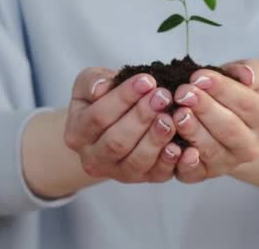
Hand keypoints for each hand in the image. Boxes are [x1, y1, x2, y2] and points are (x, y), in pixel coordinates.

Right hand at [64, 68, 182, 182]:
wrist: (113, 123)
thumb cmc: (103, 98)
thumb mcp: (91, 83)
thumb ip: (92, 81)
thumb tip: (101, 88)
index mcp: (77, 134)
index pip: (99, 117)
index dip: (123, 98)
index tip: (147, 80)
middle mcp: (94, 159)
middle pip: (117, 142)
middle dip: (142, 117)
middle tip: (163, 96)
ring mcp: (119, 173)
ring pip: (137, 160)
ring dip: (156, 138)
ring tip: (171, 117)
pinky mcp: (144, 178)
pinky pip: (157, 174)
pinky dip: (171, 161)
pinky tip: (182, 146)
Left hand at [171, 59, 258, 182]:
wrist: (235, 126)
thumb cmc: (241, 95)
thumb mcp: (256, 77)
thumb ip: (253, 71)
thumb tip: (245, 76)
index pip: (246, 103)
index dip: (222, 89)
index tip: (199, 77)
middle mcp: (251, 146)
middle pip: (228, 128)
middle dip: (204, 108)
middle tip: (183, 93)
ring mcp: (228, 162)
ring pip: (210, 149)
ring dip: (192, 131)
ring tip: (177, 113)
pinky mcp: (205, 173)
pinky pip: (193, 172)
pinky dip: (182, 162)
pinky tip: (172, 147)